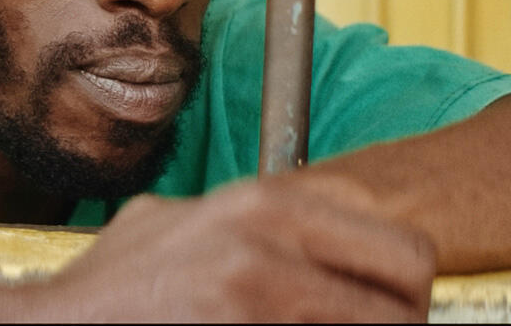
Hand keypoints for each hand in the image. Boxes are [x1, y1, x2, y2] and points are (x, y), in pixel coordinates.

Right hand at [13, 179, 435, 321]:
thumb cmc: (110, 287)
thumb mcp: (178, 222)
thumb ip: (244, 221)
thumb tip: (299, 234)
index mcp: (263, 204)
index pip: (404, 251)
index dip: (404, 294)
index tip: (384, 310)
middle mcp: (267, 247)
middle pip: (404, 307)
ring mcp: (254, 305)